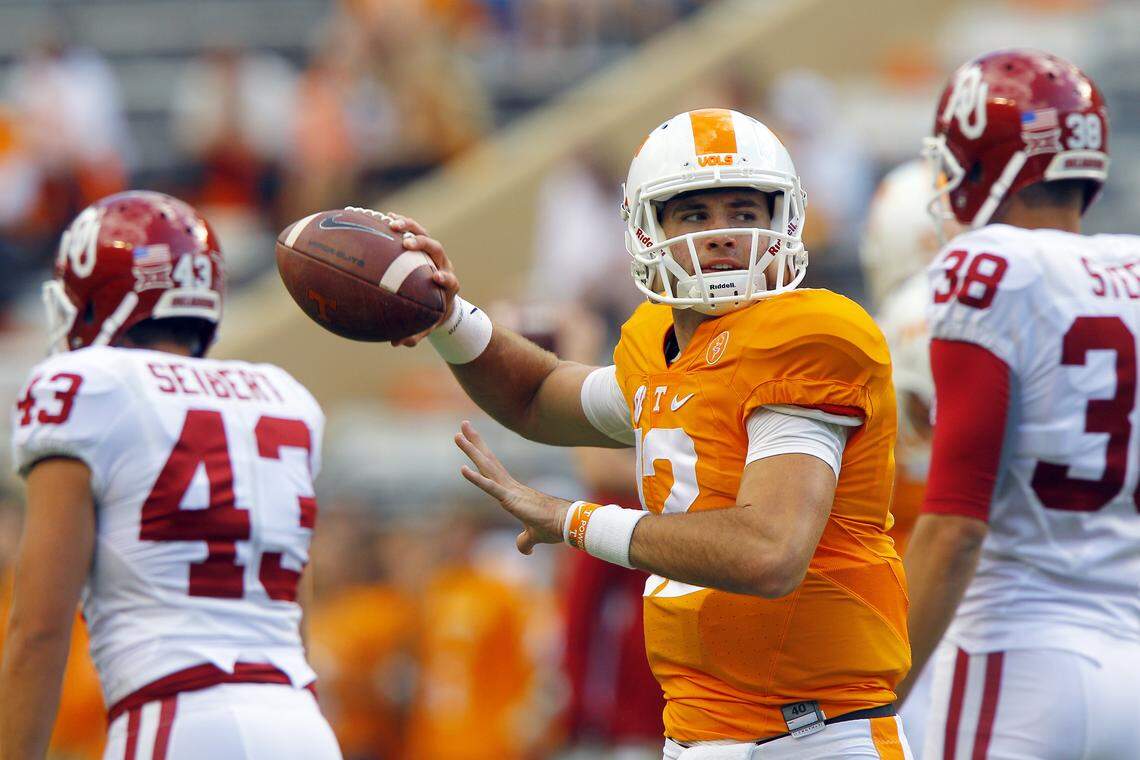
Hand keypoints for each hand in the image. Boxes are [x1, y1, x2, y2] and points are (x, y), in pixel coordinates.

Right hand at [386, 212, 459, 346]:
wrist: (440, 299)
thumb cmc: (432, 315)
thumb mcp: (426, 327)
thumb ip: (414, 336)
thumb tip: (397, 343)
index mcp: (448, 286)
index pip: (451, 280)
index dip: (445, 277)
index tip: (436, 277)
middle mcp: (442, 265)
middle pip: (437, 249)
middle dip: (424, 244)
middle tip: (406, 244)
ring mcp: (433, 253)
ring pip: (425, 234)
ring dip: (410, 227)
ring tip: (391, 224)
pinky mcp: (422, 246)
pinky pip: (412, 230)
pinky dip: (401, 224)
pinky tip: (382, 217)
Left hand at [454, 420, 569, 554]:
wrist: (567, 524)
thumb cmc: (553, 526)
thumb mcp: (534, 535)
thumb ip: (525, 541)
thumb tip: (524, 550)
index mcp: (512, 492)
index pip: (492, 469)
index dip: (481, 455)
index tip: (472, 441)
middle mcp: (509, 486)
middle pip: (487, 460)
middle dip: (475, 443)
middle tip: (463, 425)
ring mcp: (509, 491)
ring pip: (486, 467)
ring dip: (471, 451)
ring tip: (457, 435)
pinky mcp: (511, 499)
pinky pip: (490, 488)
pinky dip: (476, 479)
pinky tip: (463, 469)